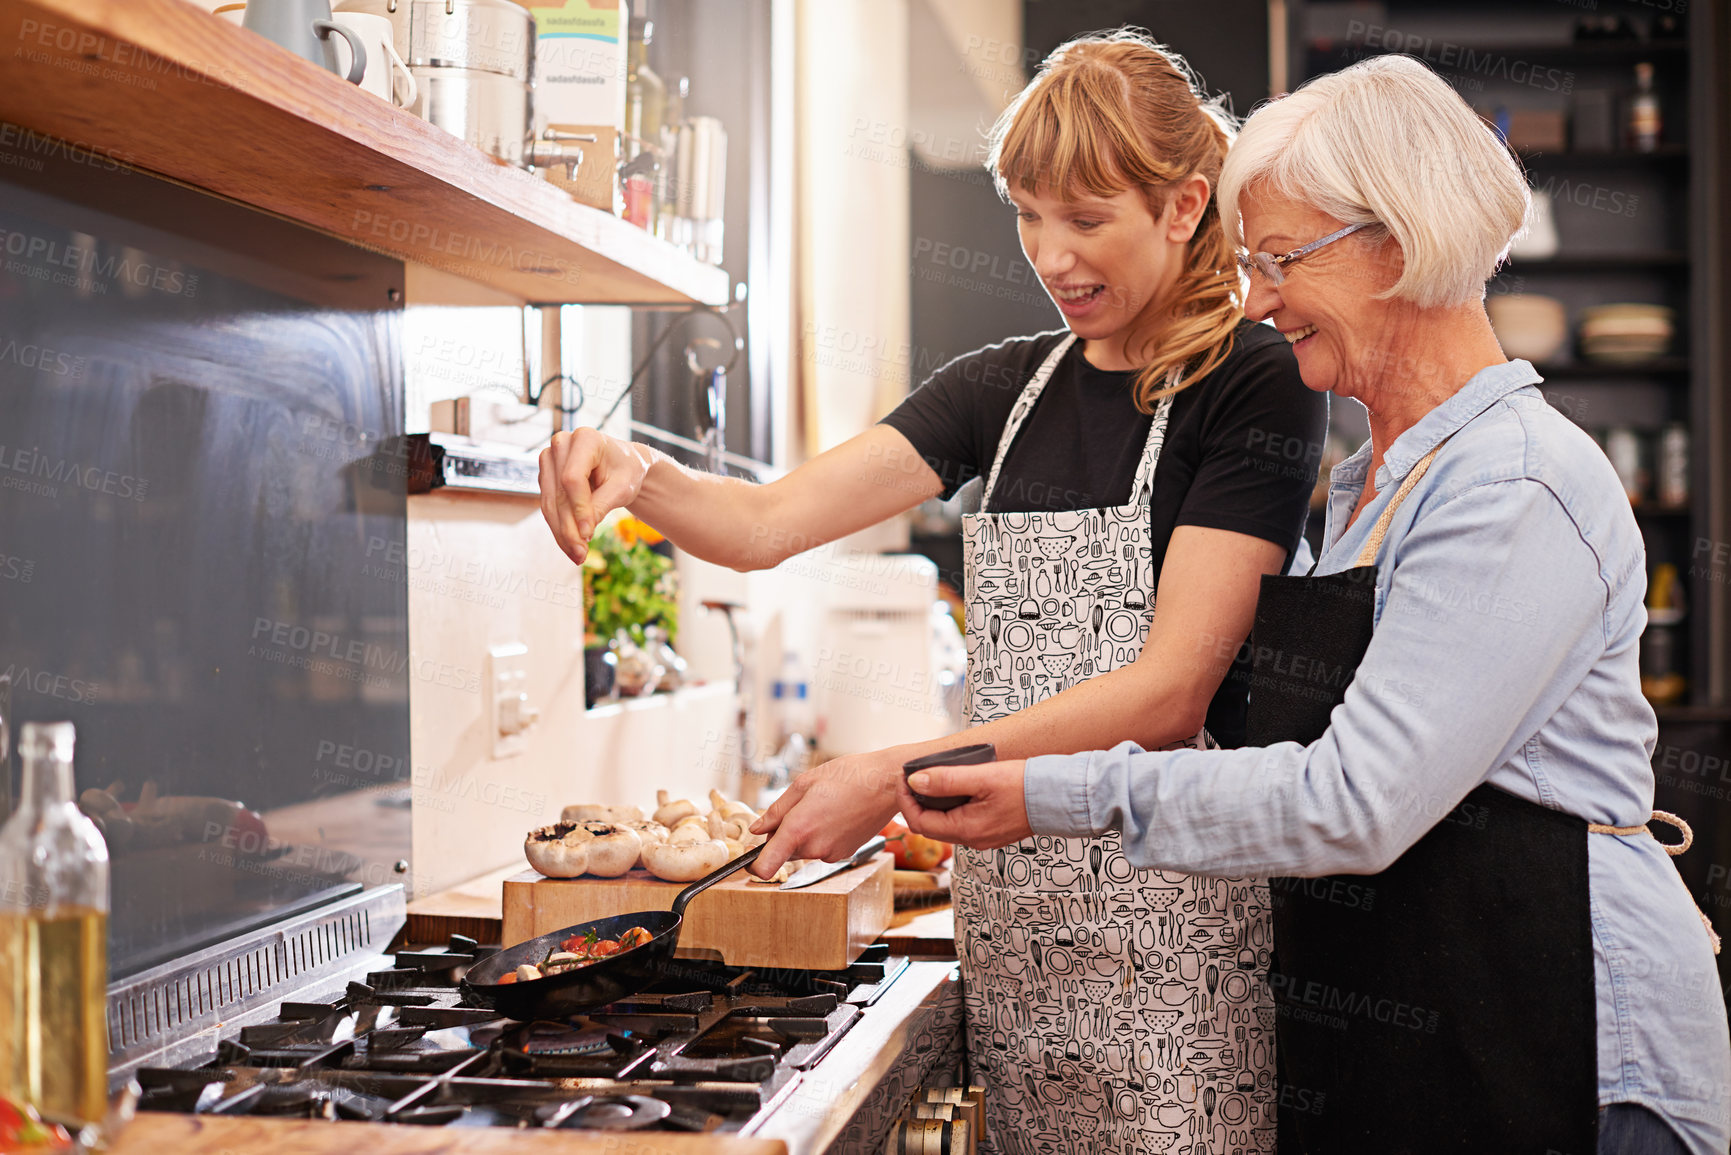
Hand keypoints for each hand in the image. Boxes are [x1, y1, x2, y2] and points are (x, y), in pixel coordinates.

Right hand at [538, 429, 652, 564]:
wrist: (622, 466)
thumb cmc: (627, 472)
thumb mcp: (623, 487)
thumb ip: (603, 504)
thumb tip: (583, 532)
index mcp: (586, 438)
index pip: (573, 479)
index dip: (579, 508)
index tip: (589, 534)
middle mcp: (562, 444)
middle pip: (559, 493)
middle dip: (569, 528)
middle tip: (581, 555)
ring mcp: (549, 459)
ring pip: (550, 503)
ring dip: (562, 533)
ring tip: (577, 556)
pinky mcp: (546, 476)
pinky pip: (549, 507)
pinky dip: (559, 529)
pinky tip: (571, 547)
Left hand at [747, 749, 902, 877]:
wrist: (887, 783)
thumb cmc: (849, 776)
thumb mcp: (804, 783)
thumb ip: (776, 810)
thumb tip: (757, 829)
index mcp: (798, 828)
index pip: (766, 866)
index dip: (753, 866)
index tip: (751, 859)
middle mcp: (814, 847)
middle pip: (785, 850)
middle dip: (786, 833)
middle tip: (802, 806)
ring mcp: (832, 853)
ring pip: (805, 848)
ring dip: (806, 833)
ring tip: (824, 806)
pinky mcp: (845, 853)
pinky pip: (822, 848)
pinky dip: (823, 835)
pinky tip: (836, 814)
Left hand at [898, 761, 1031, 849]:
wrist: (1061, 796)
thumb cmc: (1025, 785)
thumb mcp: (981, 777)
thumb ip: (946, 780)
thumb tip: (914, 782)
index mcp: (966, 830)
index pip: (920, 821)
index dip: (906, 800)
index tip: (904, 777)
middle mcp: (973, 840)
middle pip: (931, 825)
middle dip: (917, 802)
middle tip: (914, 777)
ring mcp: (984, 837)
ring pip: (946, 824)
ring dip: (934, 805)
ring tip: (933, 780)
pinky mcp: (993, 831)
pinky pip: (962, 823)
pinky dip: (951, 808)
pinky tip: (956, 790)